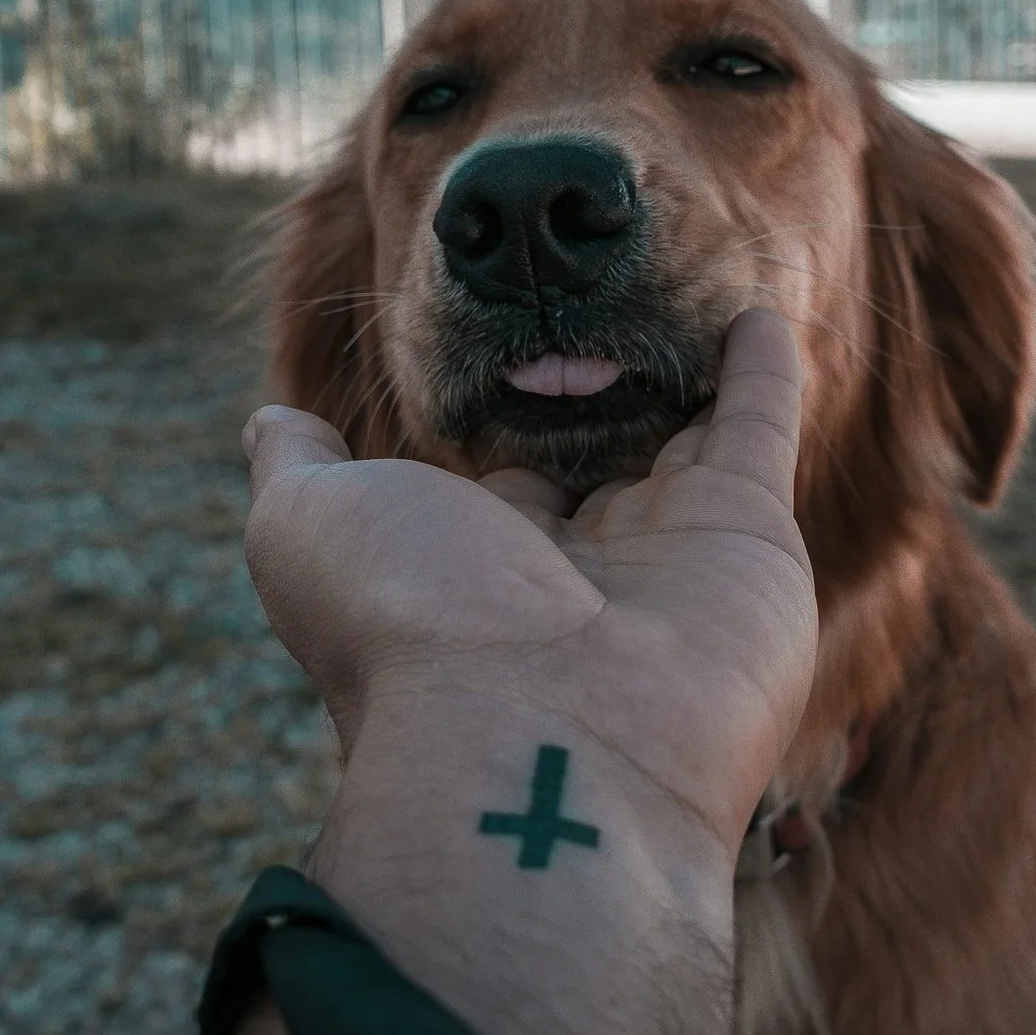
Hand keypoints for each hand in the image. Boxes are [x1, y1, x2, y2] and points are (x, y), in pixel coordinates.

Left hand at [241, 308, 816, 850]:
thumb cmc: (407, 625)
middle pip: (597, 465)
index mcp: (479, 572)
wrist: (536, 740)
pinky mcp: (751, 533)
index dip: (498, 419)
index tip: (501, 349)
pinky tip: (755, 310)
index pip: (498, 483)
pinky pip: (759, 429)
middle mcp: (579, 570)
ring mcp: (670, 553)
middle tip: (605, 305)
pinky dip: (765, 370)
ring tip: (681, 294)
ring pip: (684, 440)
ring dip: (686, 372)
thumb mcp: (307, 529)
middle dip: (601, 402)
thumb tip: (269, 421)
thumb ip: (298, 467)